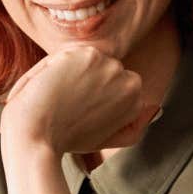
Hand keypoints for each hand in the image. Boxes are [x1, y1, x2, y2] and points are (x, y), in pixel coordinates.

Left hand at [0, 46, 159, 155]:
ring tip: (57, 99)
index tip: (75, 114)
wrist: (37, 137)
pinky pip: (67, 54)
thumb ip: (133, 128)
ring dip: (66, 73)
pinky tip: (50, 87)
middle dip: (80, 82)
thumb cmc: (65, 140)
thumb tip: (155, 108)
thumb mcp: (105, 139)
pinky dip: (52, 67)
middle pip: (98, 70)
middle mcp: (130, 80)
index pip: (109, 83)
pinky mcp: (88, 54)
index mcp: (136, 98)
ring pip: (81, 60)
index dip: (87, 96)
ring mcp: (110, 65)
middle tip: (64, 107)